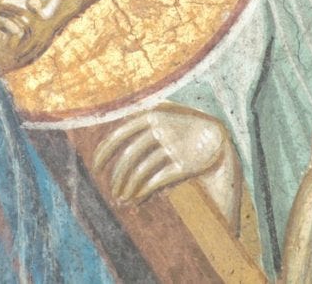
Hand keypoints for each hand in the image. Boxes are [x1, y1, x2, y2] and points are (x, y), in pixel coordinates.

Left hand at [92, 103, 229, 203]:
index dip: (104, 151)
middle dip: (117, 175)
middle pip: (130, 155)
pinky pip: (158, 179)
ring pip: (142, 170)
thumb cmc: (179, 127)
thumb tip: (105, 143)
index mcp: (151, 113)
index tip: (95, 167)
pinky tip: (136, 198)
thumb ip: (135, 122)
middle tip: (110, 189)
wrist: (216, 137)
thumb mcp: (158, 115)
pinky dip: (144, 190)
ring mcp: (175, 145)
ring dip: (128, 187)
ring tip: (121, 197)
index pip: (119, 134)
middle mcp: (162, 127)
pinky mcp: (186, 164)